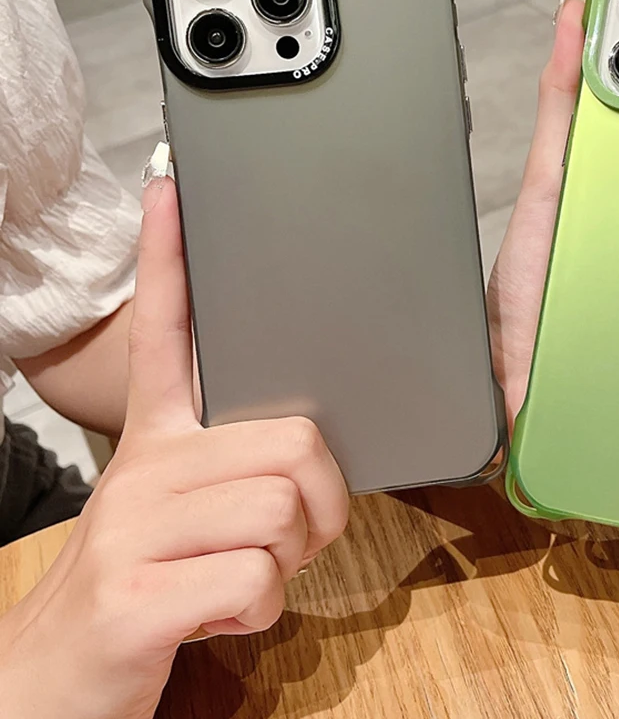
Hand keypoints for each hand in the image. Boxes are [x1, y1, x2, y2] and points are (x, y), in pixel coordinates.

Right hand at [0, 155, 347, 718]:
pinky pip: (257, 580)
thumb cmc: (149, 580)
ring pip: (284, 512)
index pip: (166, 331)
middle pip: (294, 442)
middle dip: (320, 504)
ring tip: (243, 576)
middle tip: (286, 541)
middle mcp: (144, 467)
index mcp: (157, 437)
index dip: (170, 258)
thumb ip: (238, 465)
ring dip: (290, 560)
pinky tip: (217, 614)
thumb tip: (309, 450)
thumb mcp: (183, 509)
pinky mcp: (134, 594)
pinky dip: (260, 610)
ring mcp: (133, 528)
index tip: (170, 190)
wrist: (56, 679)